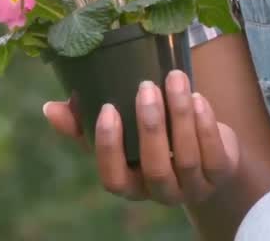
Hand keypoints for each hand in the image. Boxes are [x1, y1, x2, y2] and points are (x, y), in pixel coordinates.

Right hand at [42, 69, 239, 204]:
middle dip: (151, 126)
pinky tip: (198, 97)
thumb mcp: (119, 131)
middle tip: (146, 86)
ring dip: (181, 115)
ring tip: (175, 78)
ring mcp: (192, 186)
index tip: (108, 108)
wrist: (205, 153)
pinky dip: (206, 125)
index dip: (109, 148)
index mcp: (130, 183)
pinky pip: (214, 155)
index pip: (113, 179)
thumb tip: (49, 109)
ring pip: (185, 157)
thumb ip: (83, 122)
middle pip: (155, 168)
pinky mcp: (220, 173)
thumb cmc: (151, 137)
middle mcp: (160, 191)